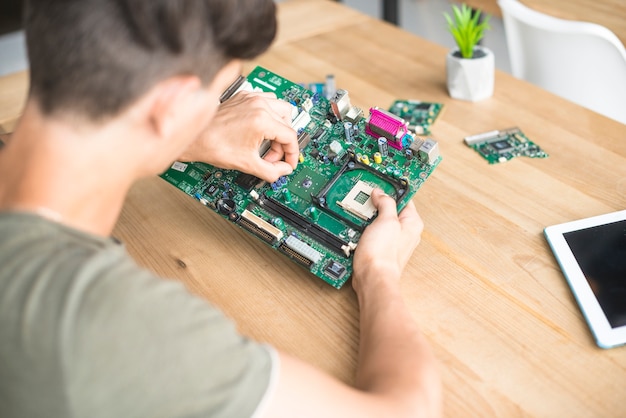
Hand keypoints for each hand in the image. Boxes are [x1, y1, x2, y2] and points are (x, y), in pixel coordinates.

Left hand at [178, 91, 298, 181]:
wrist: (195, 138)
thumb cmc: (214, 146)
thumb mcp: (248, 165)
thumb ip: (272, 171)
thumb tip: (284, 170)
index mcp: (262, 120)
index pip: (291, 136)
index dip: (292, 154)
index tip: (288, 163)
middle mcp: (258, 105)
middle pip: (288, 122)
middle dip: (283, 142)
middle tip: (272, 156)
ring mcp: (251, 98)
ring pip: (281, 108)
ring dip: (279, 126)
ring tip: (267, 141)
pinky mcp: (244, 97)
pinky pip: (267, 101)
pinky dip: (269, 115)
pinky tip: (260, 128)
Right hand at [352, 189, 423, 291]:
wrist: (372, 278)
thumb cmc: (383, 255)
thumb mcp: (386, 220)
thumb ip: (386, 203)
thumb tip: (381, 193)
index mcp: (413, 223)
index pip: (404, 197)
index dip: (391, 189)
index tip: (379, 182)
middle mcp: (405, 232)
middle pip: (389, 209)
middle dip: (376, 204)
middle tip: (365, 198)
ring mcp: (392, 241)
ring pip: (378, 221)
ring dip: (367, 216)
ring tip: (358, 213)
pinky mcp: (380, 249)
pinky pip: (371, 233)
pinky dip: (363, 228)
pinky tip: (356, 227)